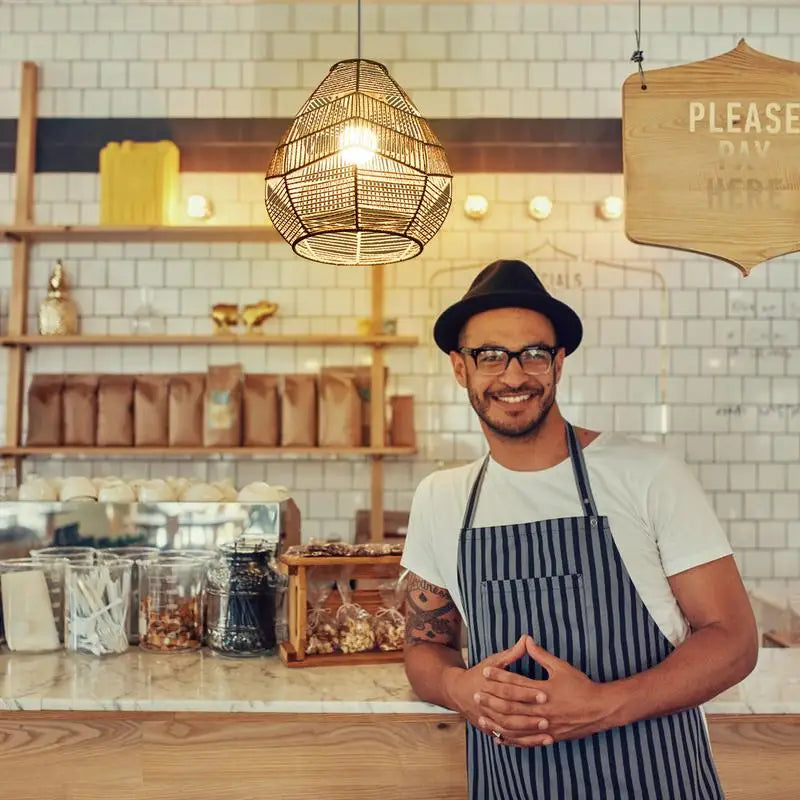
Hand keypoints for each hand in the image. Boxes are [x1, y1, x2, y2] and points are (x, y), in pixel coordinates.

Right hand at [443, 636, 551, 746]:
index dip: (527, 693)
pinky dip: (523, 742)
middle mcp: (487, 704)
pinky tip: (539, 741)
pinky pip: (508, 738)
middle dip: (529, 716)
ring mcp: (488, 719)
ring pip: (509, 729)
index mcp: (489, 685)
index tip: (545, 694)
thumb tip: (527, 639)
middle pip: (509, 712)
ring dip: (528, 732)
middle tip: (549, 718)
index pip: (510, 690)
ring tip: (547, 733)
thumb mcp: (493, 661)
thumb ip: (512, 653)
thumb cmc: (479, 674)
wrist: (457, 692)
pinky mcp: (490, 730)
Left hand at [477, 636, 617, 746]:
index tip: (485, 672)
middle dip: (492, 700)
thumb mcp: (561, 667)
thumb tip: (527, 640)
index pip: (515, 683)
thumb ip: (541, 655)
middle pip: (511, 705)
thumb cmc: (581, 686)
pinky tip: (499, 737)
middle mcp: (542, 710)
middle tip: (476, 695)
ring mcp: (545, 726)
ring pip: (515, 726)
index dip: (499, 677)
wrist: (601, 709)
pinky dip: (511, 739)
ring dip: (497, 721)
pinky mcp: (549, 737)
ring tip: (481, 716)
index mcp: (543, 691)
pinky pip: (526, 740)